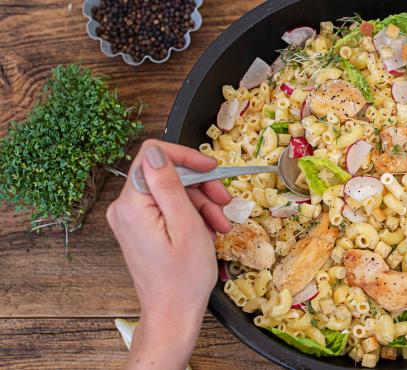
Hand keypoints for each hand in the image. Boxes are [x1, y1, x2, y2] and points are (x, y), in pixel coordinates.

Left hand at [107, 139, 231, 368]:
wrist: (173, 313)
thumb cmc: (183, 278)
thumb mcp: (186, 226)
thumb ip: (169, 186)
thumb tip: (157, 152)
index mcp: (132, 205)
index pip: (153, 155)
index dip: (186, 157)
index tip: (211, 168)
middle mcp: (124, 209)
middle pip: (166, 174)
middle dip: (200, 185)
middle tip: (225, 202)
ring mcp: (131, 219)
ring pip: (171, 191)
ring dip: (201, 203)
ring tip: (220, 224)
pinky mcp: (140, 228)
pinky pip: (167, 208)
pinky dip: (191, 214)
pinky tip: (208, 229)